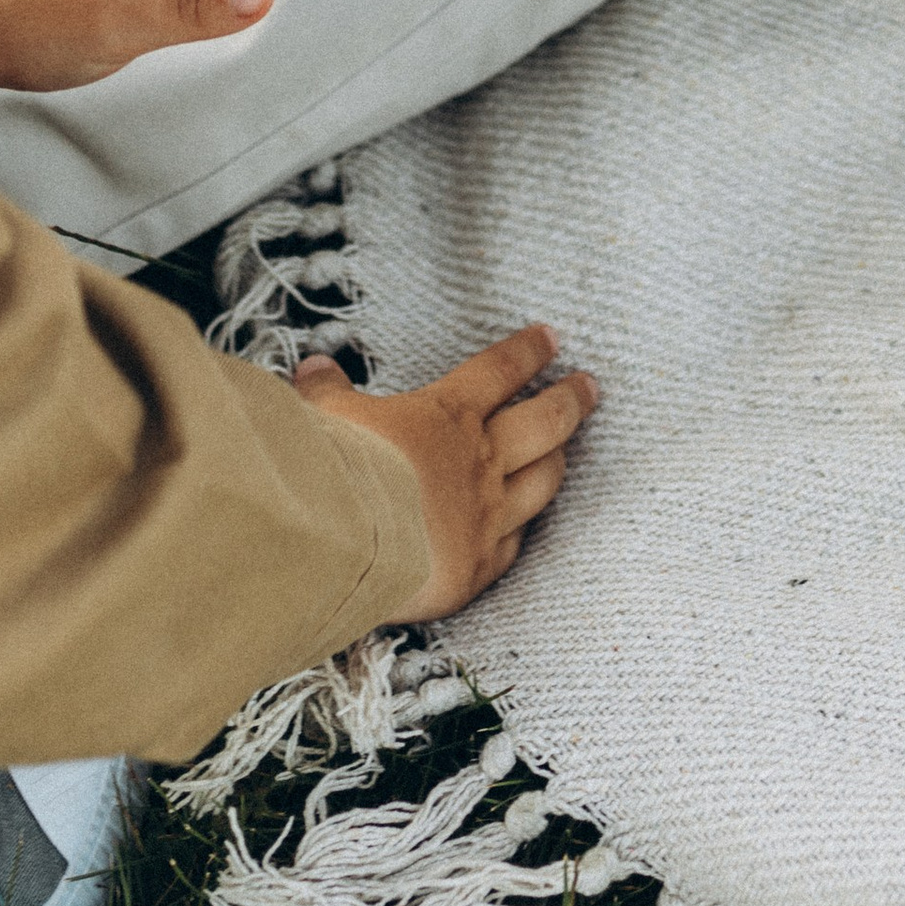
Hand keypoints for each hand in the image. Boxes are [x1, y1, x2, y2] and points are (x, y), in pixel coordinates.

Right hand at [296, 328, 598, 614]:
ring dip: (558, 462)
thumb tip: (314, 367)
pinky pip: (512, 547)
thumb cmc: (336, 467)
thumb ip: (325, 392)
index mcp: (447, 413)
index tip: (551, 337)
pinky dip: (519, 533)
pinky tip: (522, 532)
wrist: (343, 541)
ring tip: (567, 452)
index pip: (501, 370)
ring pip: (542, 482)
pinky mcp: (476, 568)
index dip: (528, 350)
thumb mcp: (325, 414)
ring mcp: (486, 515)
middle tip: (590, 387)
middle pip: (545, 422)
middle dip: (571, 400)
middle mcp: (479, 460)